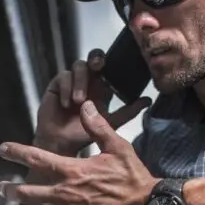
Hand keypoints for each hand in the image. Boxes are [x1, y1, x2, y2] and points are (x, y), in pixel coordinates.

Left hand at [0, 100, 159, 204]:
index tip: (2, 148)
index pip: (36, 159)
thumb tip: (85, 105)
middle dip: (10, 190)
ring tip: (67, 199)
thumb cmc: (134, 179)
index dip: (16, 152)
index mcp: (71, 172)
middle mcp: (64, 196)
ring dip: (51, 203)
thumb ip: (97, 127)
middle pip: (27, 194)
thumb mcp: (118, 148)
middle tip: (0, 188)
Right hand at [35, 48, 150, 157]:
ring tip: (79, 101)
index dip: (113, 62)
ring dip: (80, 81)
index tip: (117, 67)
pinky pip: (63, 77)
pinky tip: (66, 104)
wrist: (61, 146)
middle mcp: (87, 81)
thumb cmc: (84, 135)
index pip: (109, 67)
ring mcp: (72, 82)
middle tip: (98, 66)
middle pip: (93, 58)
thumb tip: (148, 100)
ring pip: (78, 66)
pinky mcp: (57, 86)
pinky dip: (66, 89)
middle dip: (96, 58)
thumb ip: (128, 112)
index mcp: (102, 88)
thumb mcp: (111, 123)